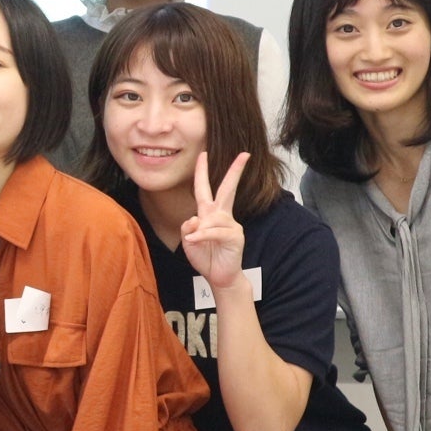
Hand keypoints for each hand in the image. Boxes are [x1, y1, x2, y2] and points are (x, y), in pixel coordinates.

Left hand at [180, 150, 250, 290]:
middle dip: (234, 171)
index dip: (202, 171)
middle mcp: (222, 216)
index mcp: (209, 213)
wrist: (219, 276)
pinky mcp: (235, 236)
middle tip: (244, 155)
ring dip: (199, 231)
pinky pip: (214, 232)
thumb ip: (187, 228)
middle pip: (227, 189)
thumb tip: (195, 219)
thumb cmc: (205, 256)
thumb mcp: (188, 241)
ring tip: (195, 242)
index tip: (204, 154)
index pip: (205, 188)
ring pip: (211, 219)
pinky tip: (194, 241)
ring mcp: (231, 225)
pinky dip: (202, 236)